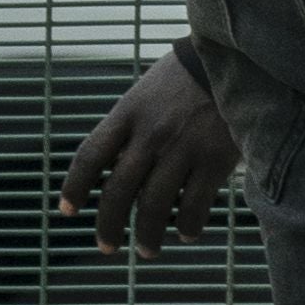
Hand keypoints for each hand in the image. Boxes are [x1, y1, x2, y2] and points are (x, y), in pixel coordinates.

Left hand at [57, 47, 241, 258]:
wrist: (238, 54)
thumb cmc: (190, 75)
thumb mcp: (149, 90)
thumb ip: (132, 125)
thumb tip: (114, 167)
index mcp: (129, 112)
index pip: (90, 155)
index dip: (74, 186)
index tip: (67, 210)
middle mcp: (150, 132)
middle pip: (118, 191)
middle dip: (108, 226)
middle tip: (106, 248)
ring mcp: (182, 147)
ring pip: (153, 206)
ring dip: (147, 236)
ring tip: (148, 251)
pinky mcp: (214, 157)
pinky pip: (193, 205)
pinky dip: (187, 225)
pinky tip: (185, 233)